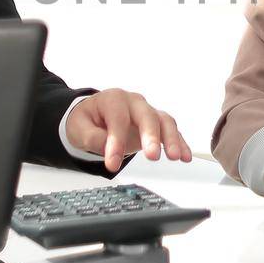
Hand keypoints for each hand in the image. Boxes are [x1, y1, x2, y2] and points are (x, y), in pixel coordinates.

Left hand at [65, 89, 191, 172]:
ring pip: (163, 121)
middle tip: (153, 157)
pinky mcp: (155, 124)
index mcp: (113, 99)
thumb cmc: (86, 120)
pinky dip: (179, 143)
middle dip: (151, 136)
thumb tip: (106, 147)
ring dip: (171, 139)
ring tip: (175, 157)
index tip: (113, 163)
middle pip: (147, 116)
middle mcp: (133, 102)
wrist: (94, 116)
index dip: (116, 141)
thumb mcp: (78, 127)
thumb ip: (91, 137)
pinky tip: (185, 157)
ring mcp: (147, 111)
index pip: (118, 119)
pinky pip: (171, 131)